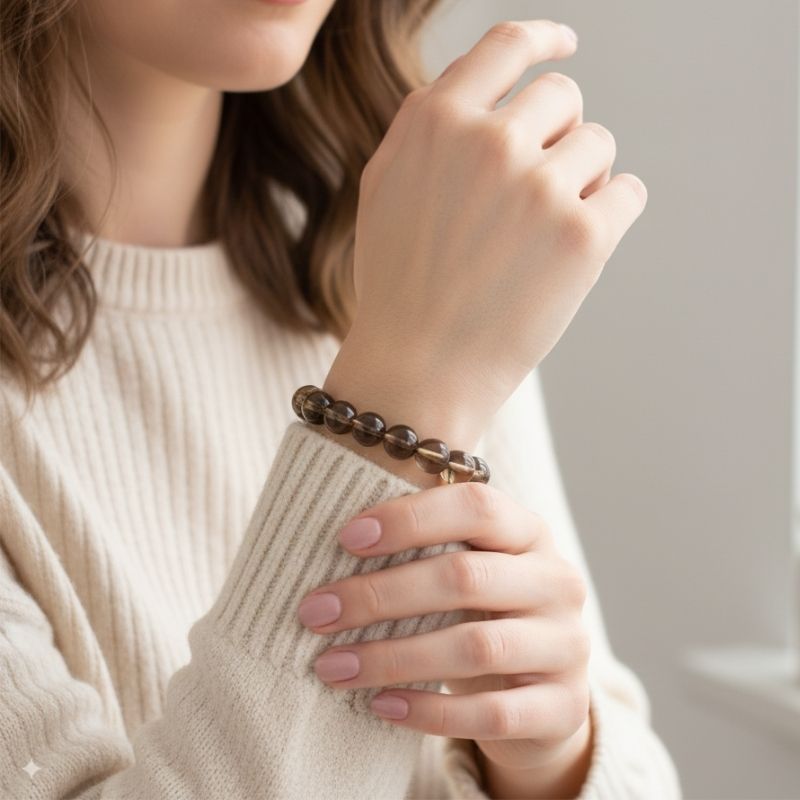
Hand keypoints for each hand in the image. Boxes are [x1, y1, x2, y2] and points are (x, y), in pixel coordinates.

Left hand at [296, 482, 592, 785]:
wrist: (543, 692)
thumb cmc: (483, 615)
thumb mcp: (467, 571)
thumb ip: (423, 552)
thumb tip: (325, 552)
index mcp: (529, 532)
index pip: (475, 506)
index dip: (409, 518)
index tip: (345, 539)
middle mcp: (556, 581)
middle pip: (465, 577)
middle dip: (379, 595)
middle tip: (316, 613)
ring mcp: (566, 645)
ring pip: (474, 648)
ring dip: (391, 658)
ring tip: (331, 665)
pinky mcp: (563, 707)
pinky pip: (490, 713)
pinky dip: (427, 711)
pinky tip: (380, 706)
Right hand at [333, 17, 647, 443]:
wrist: (418, 370)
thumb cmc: (400, 285)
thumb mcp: (384, 187)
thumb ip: (428, 124)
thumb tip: (486, 86)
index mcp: (435, 122)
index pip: (506, 45)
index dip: (544, 39)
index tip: (566, 44)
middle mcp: (489, 142)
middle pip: (564, 96)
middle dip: (557, 134)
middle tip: (534, 191)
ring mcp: (539, 188)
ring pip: (600, 144)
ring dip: (581, 180)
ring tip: (539, 236)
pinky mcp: (583, 237)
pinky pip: (629, 192)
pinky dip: (610, 215)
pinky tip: (573, 252)